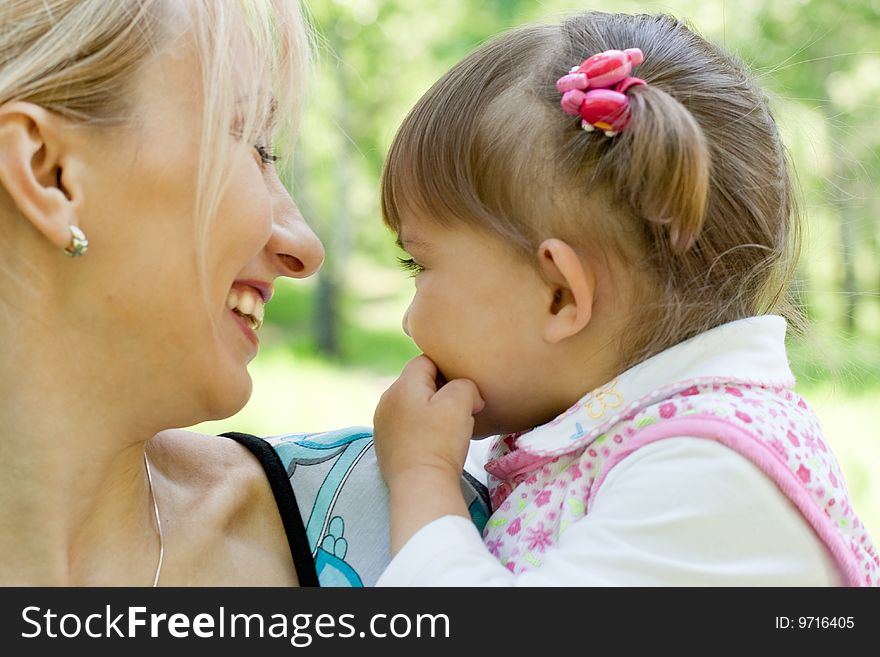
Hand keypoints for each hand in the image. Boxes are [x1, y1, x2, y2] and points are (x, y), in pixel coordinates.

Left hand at [373, 355, 485, 552]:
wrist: (420, 487)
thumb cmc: (440, 442)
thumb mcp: (460, 402)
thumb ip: (465, 384)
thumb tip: (466, 392)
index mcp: (402, 384)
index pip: (427, 360)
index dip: (449, 369)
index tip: (464, 389)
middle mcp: (386, 399)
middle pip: (418, 382)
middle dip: (440, 391)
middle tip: (460, 409)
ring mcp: (382, 423)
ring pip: (412, 405)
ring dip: (430, 411)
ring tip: (447, 429)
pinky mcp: (383, 443)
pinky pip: (405, 425)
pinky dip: (420, 429)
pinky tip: (433, 443)